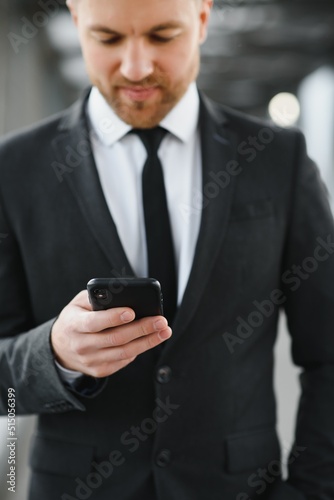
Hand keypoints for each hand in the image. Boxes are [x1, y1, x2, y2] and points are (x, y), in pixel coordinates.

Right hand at [51, 290, 171, 377]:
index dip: (113, 318)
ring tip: (164, 331)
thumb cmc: (75, 318)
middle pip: (115, 338)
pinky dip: (138, 349)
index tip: (131, 312)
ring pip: (124, 352)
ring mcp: (91, 361)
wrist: (60, 347)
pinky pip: (124, 360)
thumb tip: (122, 296)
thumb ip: (97, 297)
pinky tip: (150, 339)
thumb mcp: (78, 303)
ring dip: (147, 342)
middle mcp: (81, 345)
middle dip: (141, 329)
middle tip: (160, 321)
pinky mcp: (100, 370)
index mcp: (74, 325)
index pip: (94, 323)